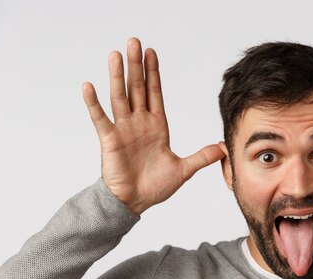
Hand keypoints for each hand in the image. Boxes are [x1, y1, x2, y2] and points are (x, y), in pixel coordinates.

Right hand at [82, 37, 224, 215]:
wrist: (134, 202)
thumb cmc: (154, 187)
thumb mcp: (184, 170)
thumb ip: (202, 157)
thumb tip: (223, 149)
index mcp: (156, 126)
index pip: (155, 93)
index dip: (153, 73)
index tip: (152, 53)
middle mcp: (139, 123)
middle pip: (137, 88)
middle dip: (137, 65)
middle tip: (134, 42)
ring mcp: (123, 129)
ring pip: (120, 97)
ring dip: (117, 76)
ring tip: (116, 55)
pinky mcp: (110, 140)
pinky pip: (101, 118)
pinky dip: (93, 103)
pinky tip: (89, 85)